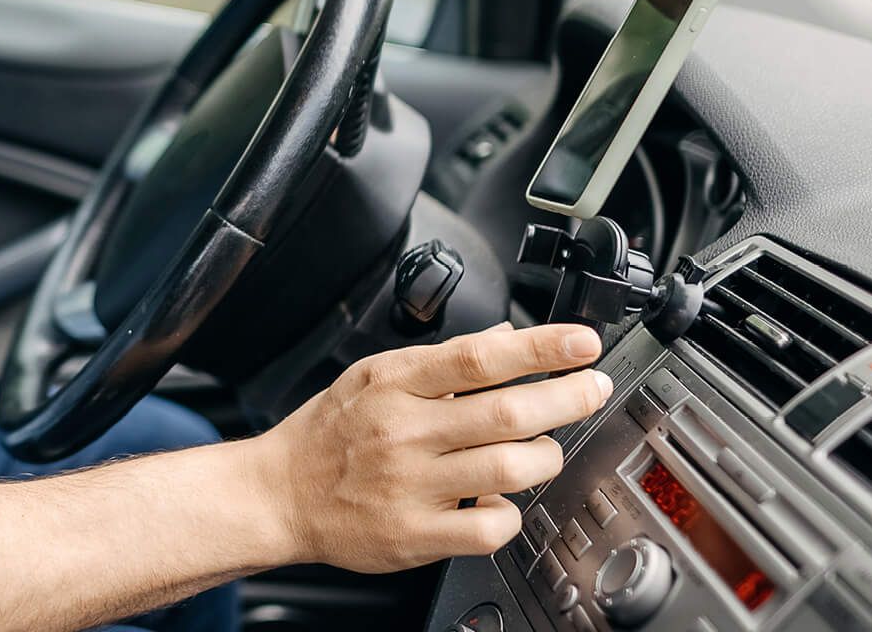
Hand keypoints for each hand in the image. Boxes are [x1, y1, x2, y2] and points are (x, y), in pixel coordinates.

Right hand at [247, 323, 609, 573]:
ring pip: (509, 470)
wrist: (279, 494)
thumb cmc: (330, 433)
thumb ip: (443, 360)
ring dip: (546, 458)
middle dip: (568, 397)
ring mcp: (411, 485)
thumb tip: (505, 337)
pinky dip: (511, 515)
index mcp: (396, 384)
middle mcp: (405, 432)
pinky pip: (488, 528)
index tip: (582, 343)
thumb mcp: (375, 376)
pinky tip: (504, 504)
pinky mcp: (414, 534)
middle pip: (508, 413)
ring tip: (548, 450)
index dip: (541, 347)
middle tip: (593, 389)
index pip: (481, 358)